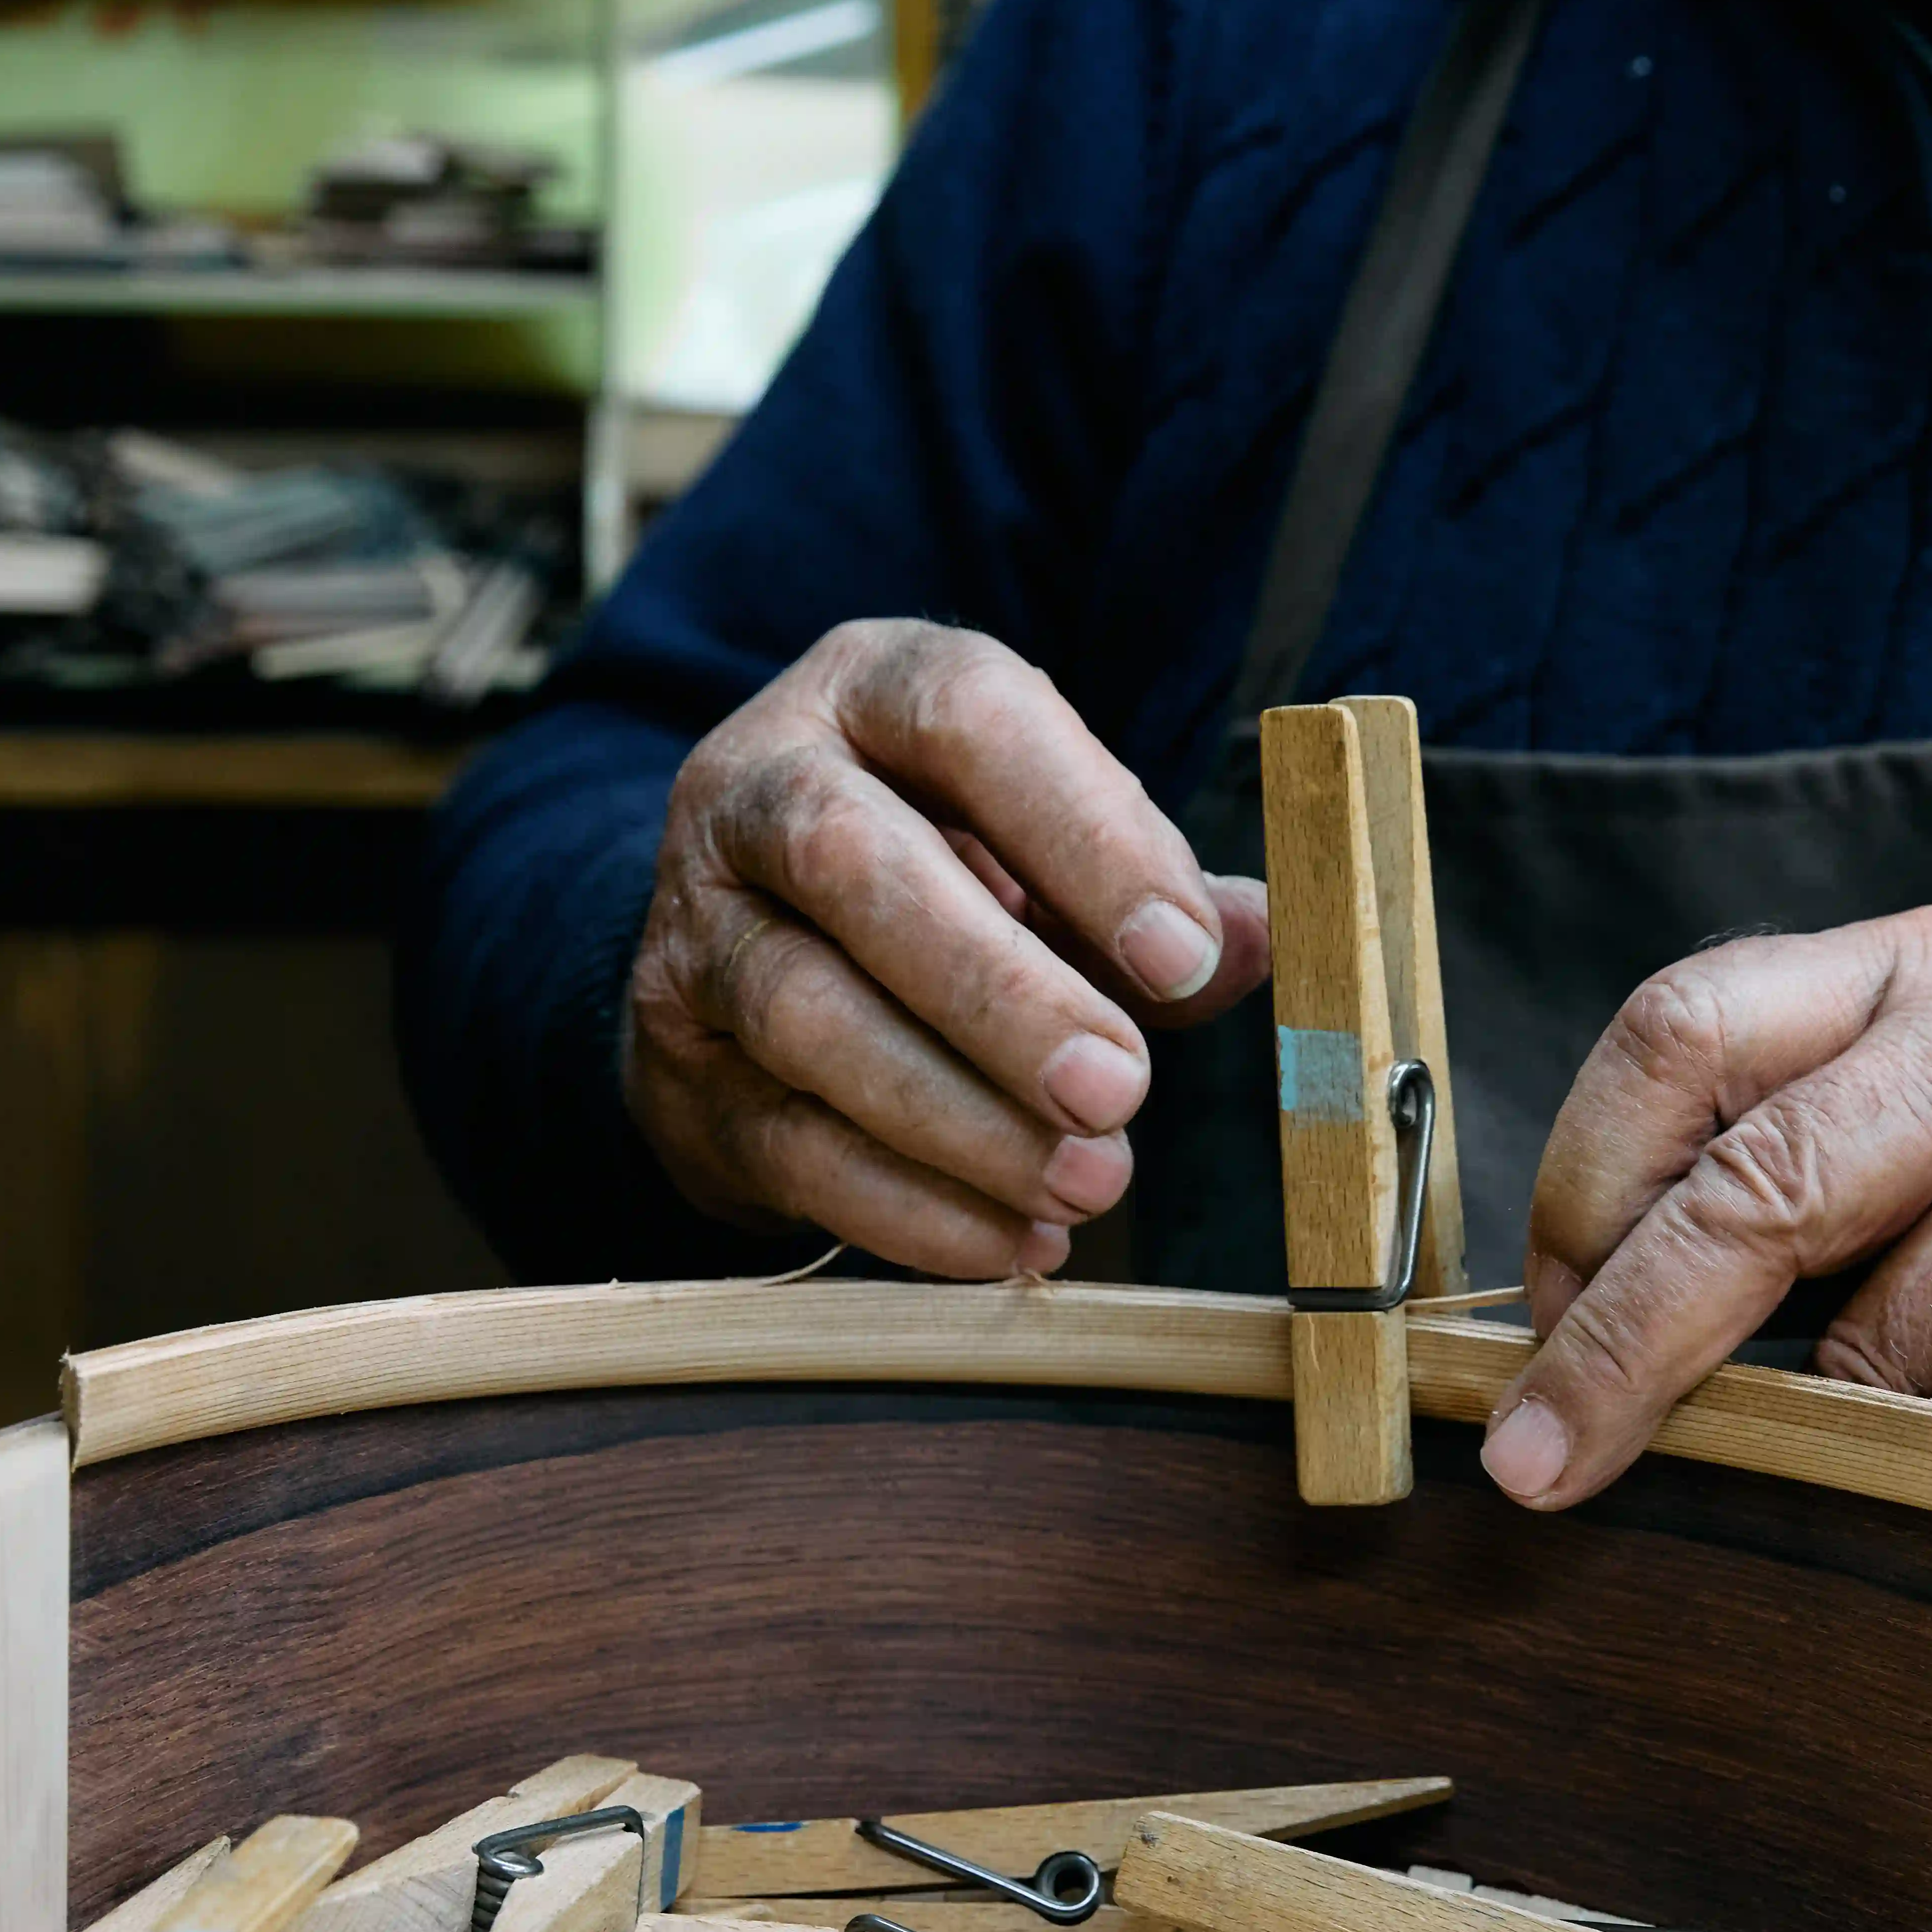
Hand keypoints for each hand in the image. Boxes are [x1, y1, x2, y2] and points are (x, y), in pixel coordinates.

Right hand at [626, 619, 1270, 1276]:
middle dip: (998, 991)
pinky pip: (787, 1142)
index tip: (1181, 956)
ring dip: (958, 1118)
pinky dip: (908, 1207)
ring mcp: (698, 928)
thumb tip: (1252, 941)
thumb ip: (1151, 884)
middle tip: (1119, 1090)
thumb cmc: (948, 866)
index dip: (1082, 834)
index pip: (969, 721)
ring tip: (1084, 1182)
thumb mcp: (1050, 837)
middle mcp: (758, 787)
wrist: (756, 937)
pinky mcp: (679, 1066)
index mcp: (874, 690)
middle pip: (853, 866)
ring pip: (805, 1015)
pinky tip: (1011, 1241)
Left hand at [1479, 907, 1931, 1509]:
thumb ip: (1741, 1196)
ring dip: (1840, 1420)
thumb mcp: (1879, 1139)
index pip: (1679, 1033)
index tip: (1542, 1321)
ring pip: (1895, 1332)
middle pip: (1767, 1182)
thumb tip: (1566, 1361)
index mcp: (1893, 971)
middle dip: (1637, 1341)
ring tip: (1866, 1434)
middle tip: (1546, 1458)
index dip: (1583, 1193)